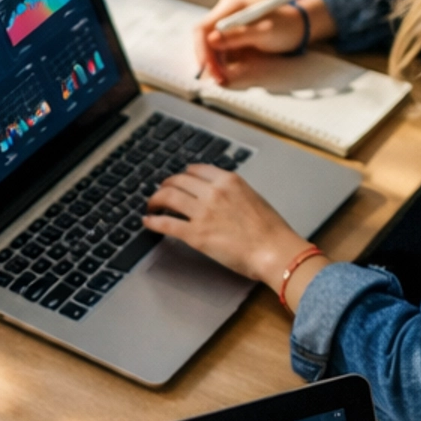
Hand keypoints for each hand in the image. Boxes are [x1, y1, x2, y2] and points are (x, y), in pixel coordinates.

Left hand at [145, 162, 309, 286]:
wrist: (274, 250)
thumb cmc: (270, 230)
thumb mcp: (253, 198)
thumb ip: (232, 193)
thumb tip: (219, 197)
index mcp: (229, 181)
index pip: (196, 170)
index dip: (183, 175)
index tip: (178, 180)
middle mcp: (213, 192)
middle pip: (178, 181)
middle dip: (165, 185)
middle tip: (160, 193)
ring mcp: (203, 213)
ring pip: (167, 197)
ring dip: (155, 200)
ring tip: (151, 205)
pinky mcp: (196, 234)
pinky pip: (166, 223)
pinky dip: (152, 221)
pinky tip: (146, 221)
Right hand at [194, 0, 330, 83]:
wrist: (300, 26)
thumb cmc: (286, 25)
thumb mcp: (264, 31)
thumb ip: (238, 35)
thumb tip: (211, 40)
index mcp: (231, 5)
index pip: (204, 27)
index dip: (202, 49)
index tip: (207, 67)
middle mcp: (226, 13)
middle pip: (204, 38)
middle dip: (208, 59)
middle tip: (217, 78)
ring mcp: (228, 24)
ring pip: (210, 47)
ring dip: (214, 64)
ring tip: (223, 78)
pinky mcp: (233, 35)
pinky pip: (220, 51)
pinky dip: (221, 63)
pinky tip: (226, 73)